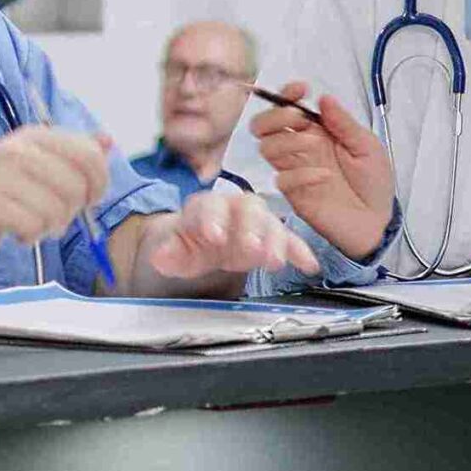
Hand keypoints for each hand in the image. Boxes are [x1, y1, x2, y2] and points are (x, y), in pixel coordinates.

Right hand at [0, 124, 111, 265]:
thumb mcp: (41, 168)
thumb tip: (108, 140)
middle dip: (72, 211)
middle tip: (54, 216)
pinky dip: (31, 236)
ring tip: (33, 223)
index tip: (89, 199)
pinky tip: (18, 232)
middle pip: (76, 187)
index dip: (99, 183)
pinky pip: (33, 226)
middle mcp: (16, 148)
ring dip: (51, 227)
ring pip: (56, 210)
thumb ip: (75, 155)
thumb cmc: (6, 197)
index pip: (89, 155)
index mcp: (34, 136)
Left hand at [144, 188, 320, 279]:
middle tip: (252, 249)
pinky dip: (299, 251)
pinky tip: (309, 265)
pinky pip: (289, 241)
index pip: (209, 206)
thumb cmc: (187, 245)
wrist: (201, 244)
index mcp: (205, 207)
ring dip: (275, 241)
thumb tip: (162, 255)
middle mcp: (233, 208)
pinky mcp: (271, 239)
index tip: (214, 236)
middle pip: (246, 209)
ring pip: (270, 223)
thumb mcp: (170, 251)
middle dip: (251, 229)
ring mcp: (255, 223)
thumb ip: (167, 252)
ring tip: (276, 262)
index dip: (212, 219)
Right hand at [252, 82, 394, 261]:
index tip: (300, 89)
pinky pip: (281, 179)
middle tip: (301, 120)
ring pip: (266, 147)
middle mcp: (300, 148)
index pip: (288, 107)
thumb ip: (345, 124)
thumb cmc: (373, 182)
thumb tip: (324, 98)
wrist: (376, 221)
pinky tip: (324, 177)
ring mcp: (295, 170)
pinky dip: (301, 174)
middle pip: (264, 125)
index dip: (287, 94)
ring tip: (315, 146)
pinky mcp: (295, 194)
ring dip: (288, 140)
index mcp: (318, 132)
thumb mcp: (367, 146)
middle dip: (276, 116)